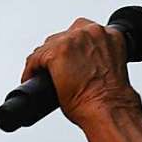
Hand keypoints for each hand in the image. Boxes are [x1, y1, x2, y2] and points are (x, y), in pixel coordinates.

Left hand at [21, 18, 140, 125]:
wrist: (109, 108)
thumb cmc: (111, 96)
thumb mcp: (110, 66)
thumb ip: (97, 57)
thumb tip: (80, 64)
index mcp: (108, 34)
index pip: (80, 34)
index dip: (71, 48)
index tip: (67, 60)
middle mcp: (90, 32)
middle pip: (62, 37)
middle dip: (57, 54)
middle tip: (55, 71)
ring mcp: (73, 40)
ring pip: (48, 46)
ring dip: (44, 61)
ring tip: (42, 76)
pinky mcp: (57, 52)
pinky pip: (35, 58)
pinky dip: (31, 70)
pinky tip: (31, 79)